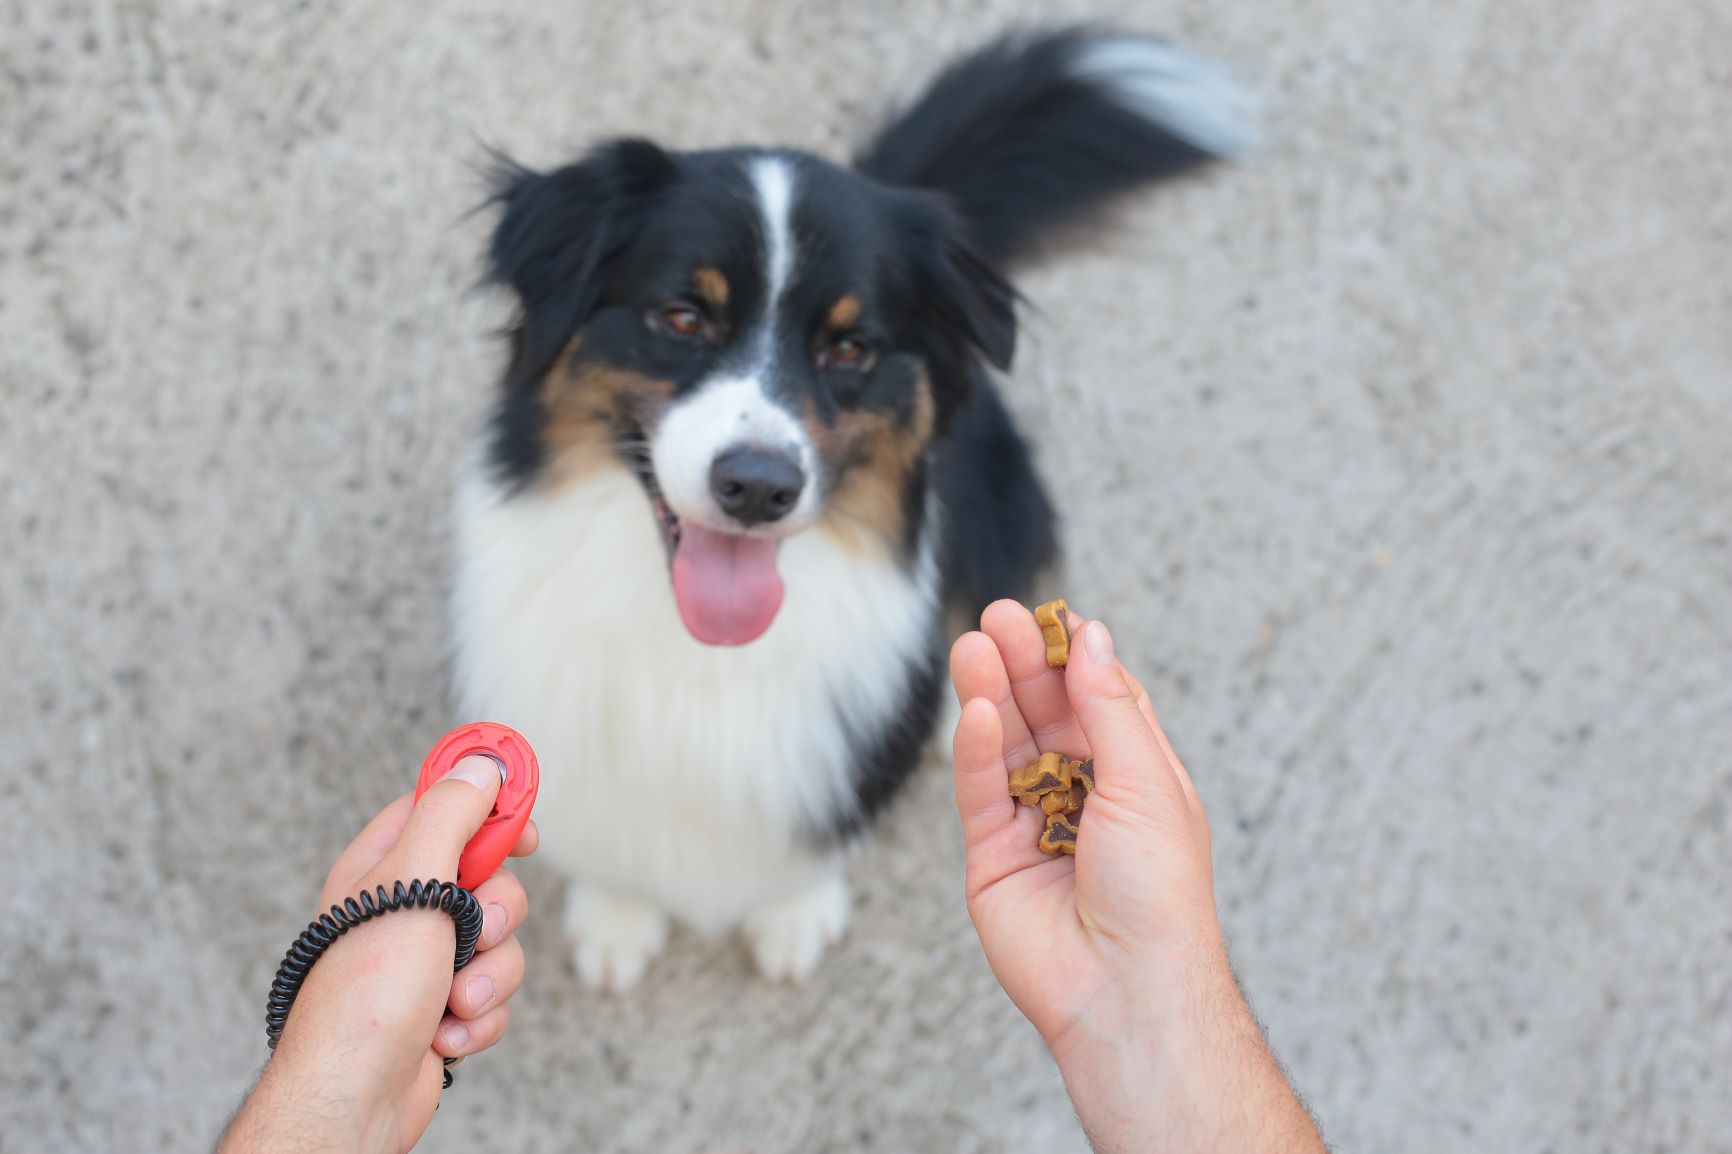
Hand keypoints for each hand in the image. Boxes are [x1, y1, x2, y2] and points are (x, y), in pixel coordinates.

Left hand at [221, 756, 538, 1153]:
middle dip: (499, 913)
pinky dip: (479, 1018)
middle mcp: (406, 907)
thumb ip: (451, 815)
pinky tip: (444, 1034)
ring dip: (489, 977)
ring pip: (503, 942)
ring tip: (452, 1001)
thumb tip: (482, 764)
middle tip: (476, 927)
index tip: (524, 818)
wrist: (353, 1096)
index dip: (489, 803)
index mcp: (384, 865)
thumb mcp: (412, 884)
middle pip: (491, 877)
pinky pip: (495, 994)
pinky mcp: (446, 1007)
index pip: (443, 805)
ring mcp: (428, 959)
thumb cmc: (366, 992)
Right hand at [951, 601, 1324, 1152]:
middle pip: (1046, 713)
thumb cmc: (1159, 895)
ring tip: (971, 646)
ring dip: (989, 693)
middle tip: (996, 617)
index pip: (1100, 699)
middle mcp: (1085, 796)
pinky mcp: (993, 855)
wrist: (1125, 988)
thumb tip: (1094, 637)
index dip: (1075, 657)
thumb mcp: (1146, 782)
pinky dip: (974, 749)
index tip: (1051, 615)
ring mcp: (1035, 824)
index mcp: (1136, 778)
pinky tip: (973, 709)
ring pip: (1005, 744)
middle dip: (1023, 665)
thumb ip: (1109, 706)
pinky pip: (979, 791)